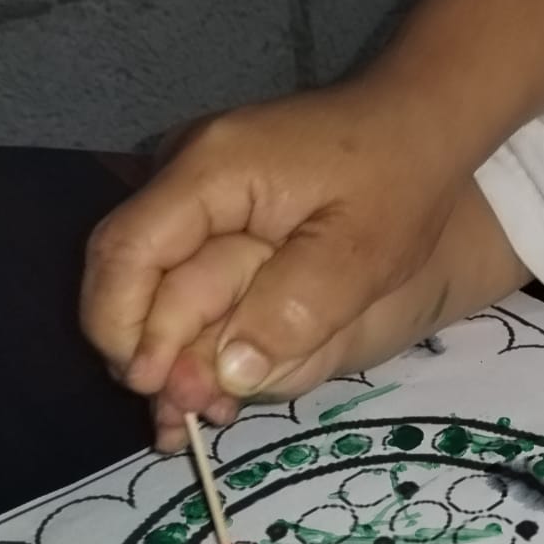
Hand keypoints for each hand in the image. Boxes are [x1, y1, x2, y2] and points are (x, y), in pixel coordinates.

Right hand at [81, 80, 461, 442]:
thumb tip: (228, 375)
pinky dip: (191, 323)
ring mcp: (195, 186)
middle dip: (141, 349)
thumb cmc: (399, 181)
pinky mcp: (214, 205)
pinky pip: (182, 268)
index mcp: (211, 172)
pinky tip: (218, 375)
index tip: (151, 387)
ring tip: (202, 411)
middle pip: (124, 268)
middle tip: (177, 421)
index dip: (124, 327)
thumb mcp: (362, 254)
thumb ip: (295, 311)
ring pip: (150, 276)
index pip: (125, 251)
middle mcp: (184, 171)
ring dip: (167, 346)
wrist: (418, 122)